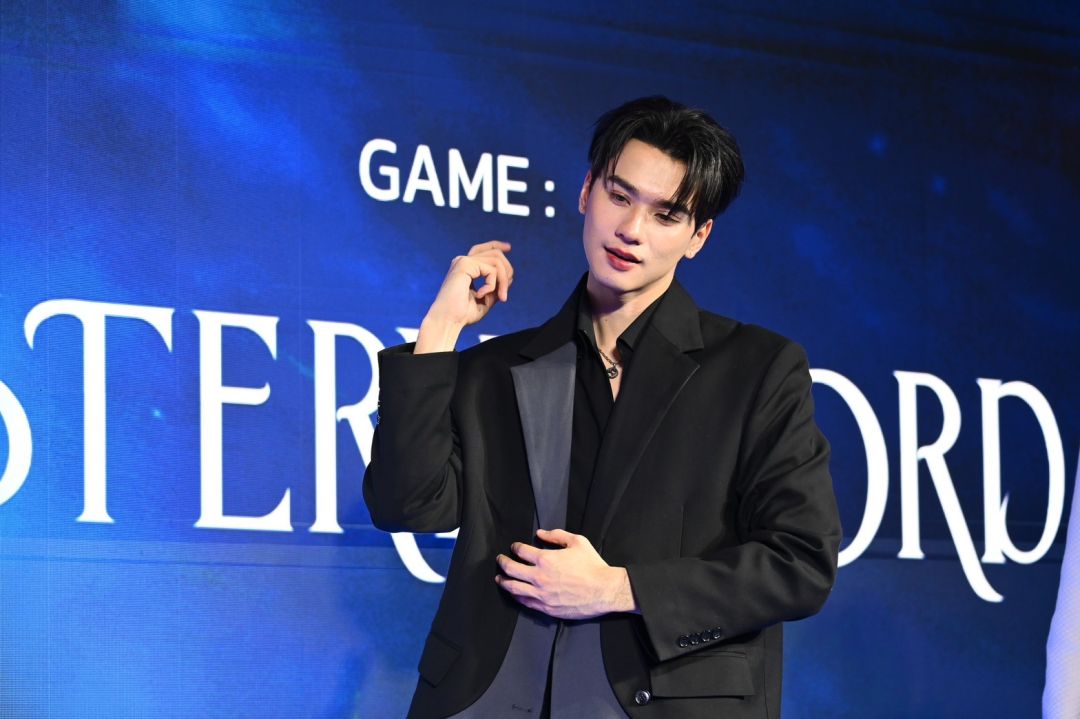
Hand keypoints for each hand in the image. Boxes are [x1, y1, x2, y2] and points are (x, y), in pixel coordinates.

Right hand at [415, 241, 512, 352]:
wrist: (448, 321)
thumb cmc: (463, 315)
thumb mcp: (485, 300)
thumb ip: (495, 287)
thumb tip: (509, 276)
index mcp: (465, 268)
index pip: (483, 249)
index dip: (496, 246)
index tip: (509, 247)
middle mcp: (463, 261)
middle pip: (495, 253)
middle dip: (507, 273)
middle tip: (504, 296)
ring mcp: (463, 261)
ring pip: (496, 260)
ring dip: (503, 281)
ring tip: (500, 298)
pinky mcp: (464, 264)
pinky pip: (491, 270)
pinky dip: (493, 285)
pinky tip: (481, 295)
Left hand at [495, 528, 636, 619]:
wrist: (604, 590)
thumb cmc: (592, 565)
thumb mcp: (578, 542)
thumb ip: (557, 535)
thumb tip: (540, 534)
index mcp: (546, 559)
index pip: (521, 551)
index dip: (515, 547)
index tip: (514, 547)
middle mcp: (539, 577)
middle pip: (511, 569)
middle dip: (503, 563)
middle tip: (500, 560)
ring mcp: (541, 594)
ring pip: (513, 588)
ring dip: (504, 582)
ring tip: (499, 579)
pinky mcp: (546, 608)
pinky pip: (525, 602)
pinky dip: (516, 596)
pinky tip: (514, 593)